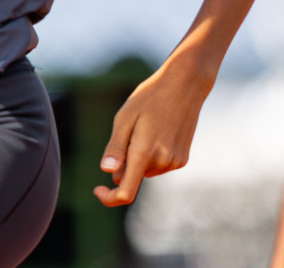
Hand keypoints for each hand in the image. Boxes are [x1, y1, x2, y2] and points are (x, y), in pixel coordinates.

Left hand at [94, 61, 212, 206]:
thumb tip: (107, 172)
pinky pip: (158, 165)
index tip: (97, 188)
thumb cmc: (150, 97)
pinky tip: (158, 131)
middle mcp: (162, 162)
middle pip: (133, 177)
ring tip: (146, 127)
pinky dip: (152, 155)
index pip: (126, 192)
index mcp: (144, 152)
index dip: (109, 197)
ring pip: (144, 170)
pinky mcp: (182, 159)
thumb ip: (116, 147)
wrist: (185, 85)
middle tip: (128, 132)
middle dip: (124, 163)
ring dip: (139, 157)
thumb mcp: (125, 117)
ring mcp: (175, 162)